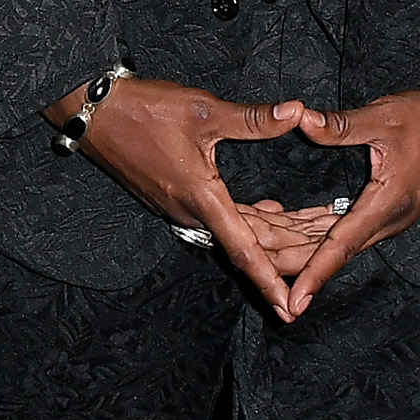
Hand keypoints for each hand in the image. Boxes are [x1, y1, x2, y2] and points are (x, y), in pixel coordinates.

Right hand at [69, 76, 321, 313]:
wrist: (93, 112)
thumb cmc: (143, 110)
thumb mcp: (202, 111)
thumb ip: (252, 119)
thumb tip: (297, 112)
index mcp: (201, 198)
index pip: (244, 250)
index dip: (269, 282)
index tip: (289, 308)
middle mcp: (190, 212)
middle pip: (247, 245)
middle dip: (287, 254)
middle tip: (325, 255)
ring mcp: (180, 206)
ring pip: (236, 231)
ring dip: (272, 234)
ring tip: (310, 233)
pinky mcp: (174, 196)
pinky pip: (220, 219)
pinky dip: (250, 218)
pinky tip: (271, 208)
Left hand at [277, 88, 419, 317]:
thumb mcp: (385, 117)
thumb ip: (341, 125)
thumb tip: (301, 120)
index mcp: (387, 203)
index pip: (342, 245)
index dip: (314, 273)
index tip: (293, 300)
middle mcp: (390, 220)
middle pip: (340, 254)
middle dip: (303, 273)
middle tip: (269, 294)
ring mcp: (392, 219)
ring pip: (347, 246)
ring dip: (314, 259)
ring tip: (276, 272)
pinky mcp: (391, 211)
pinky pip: (355, 234)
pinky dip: (328, 242)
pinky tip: (306, 244)